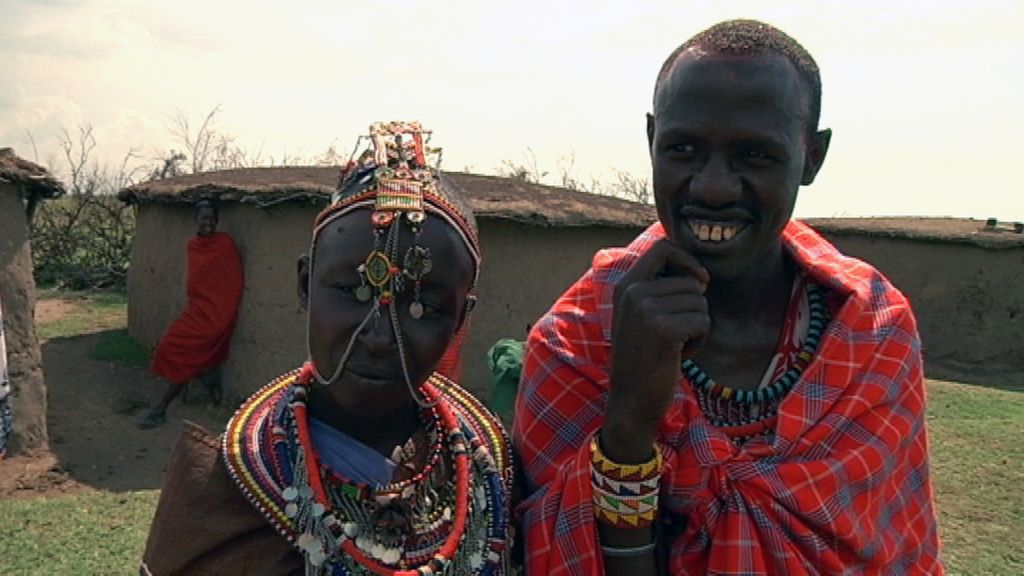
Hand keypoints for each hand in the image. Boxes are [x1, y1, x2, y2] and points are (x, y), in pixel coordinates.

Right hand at [602, 239, 708, 461]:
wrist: (631, 401)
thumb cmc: (643, 360)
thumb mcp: (639, 318)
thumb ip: (657, 291)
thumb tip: (699, 273)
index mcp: (626, 286)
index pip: (664, 248)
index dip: (688, 260)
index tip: (698, 281)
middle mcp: (633, 292)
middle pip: (691, 281)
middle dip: (694, 309)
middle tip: (674, 334)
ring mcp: (646, 309)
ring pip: (700, 302)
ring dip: (697, 327)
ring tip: (674, 346)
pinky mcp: (664, 329)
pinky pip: (703, 321)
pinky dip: (699, 341)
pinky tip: (678, 355)